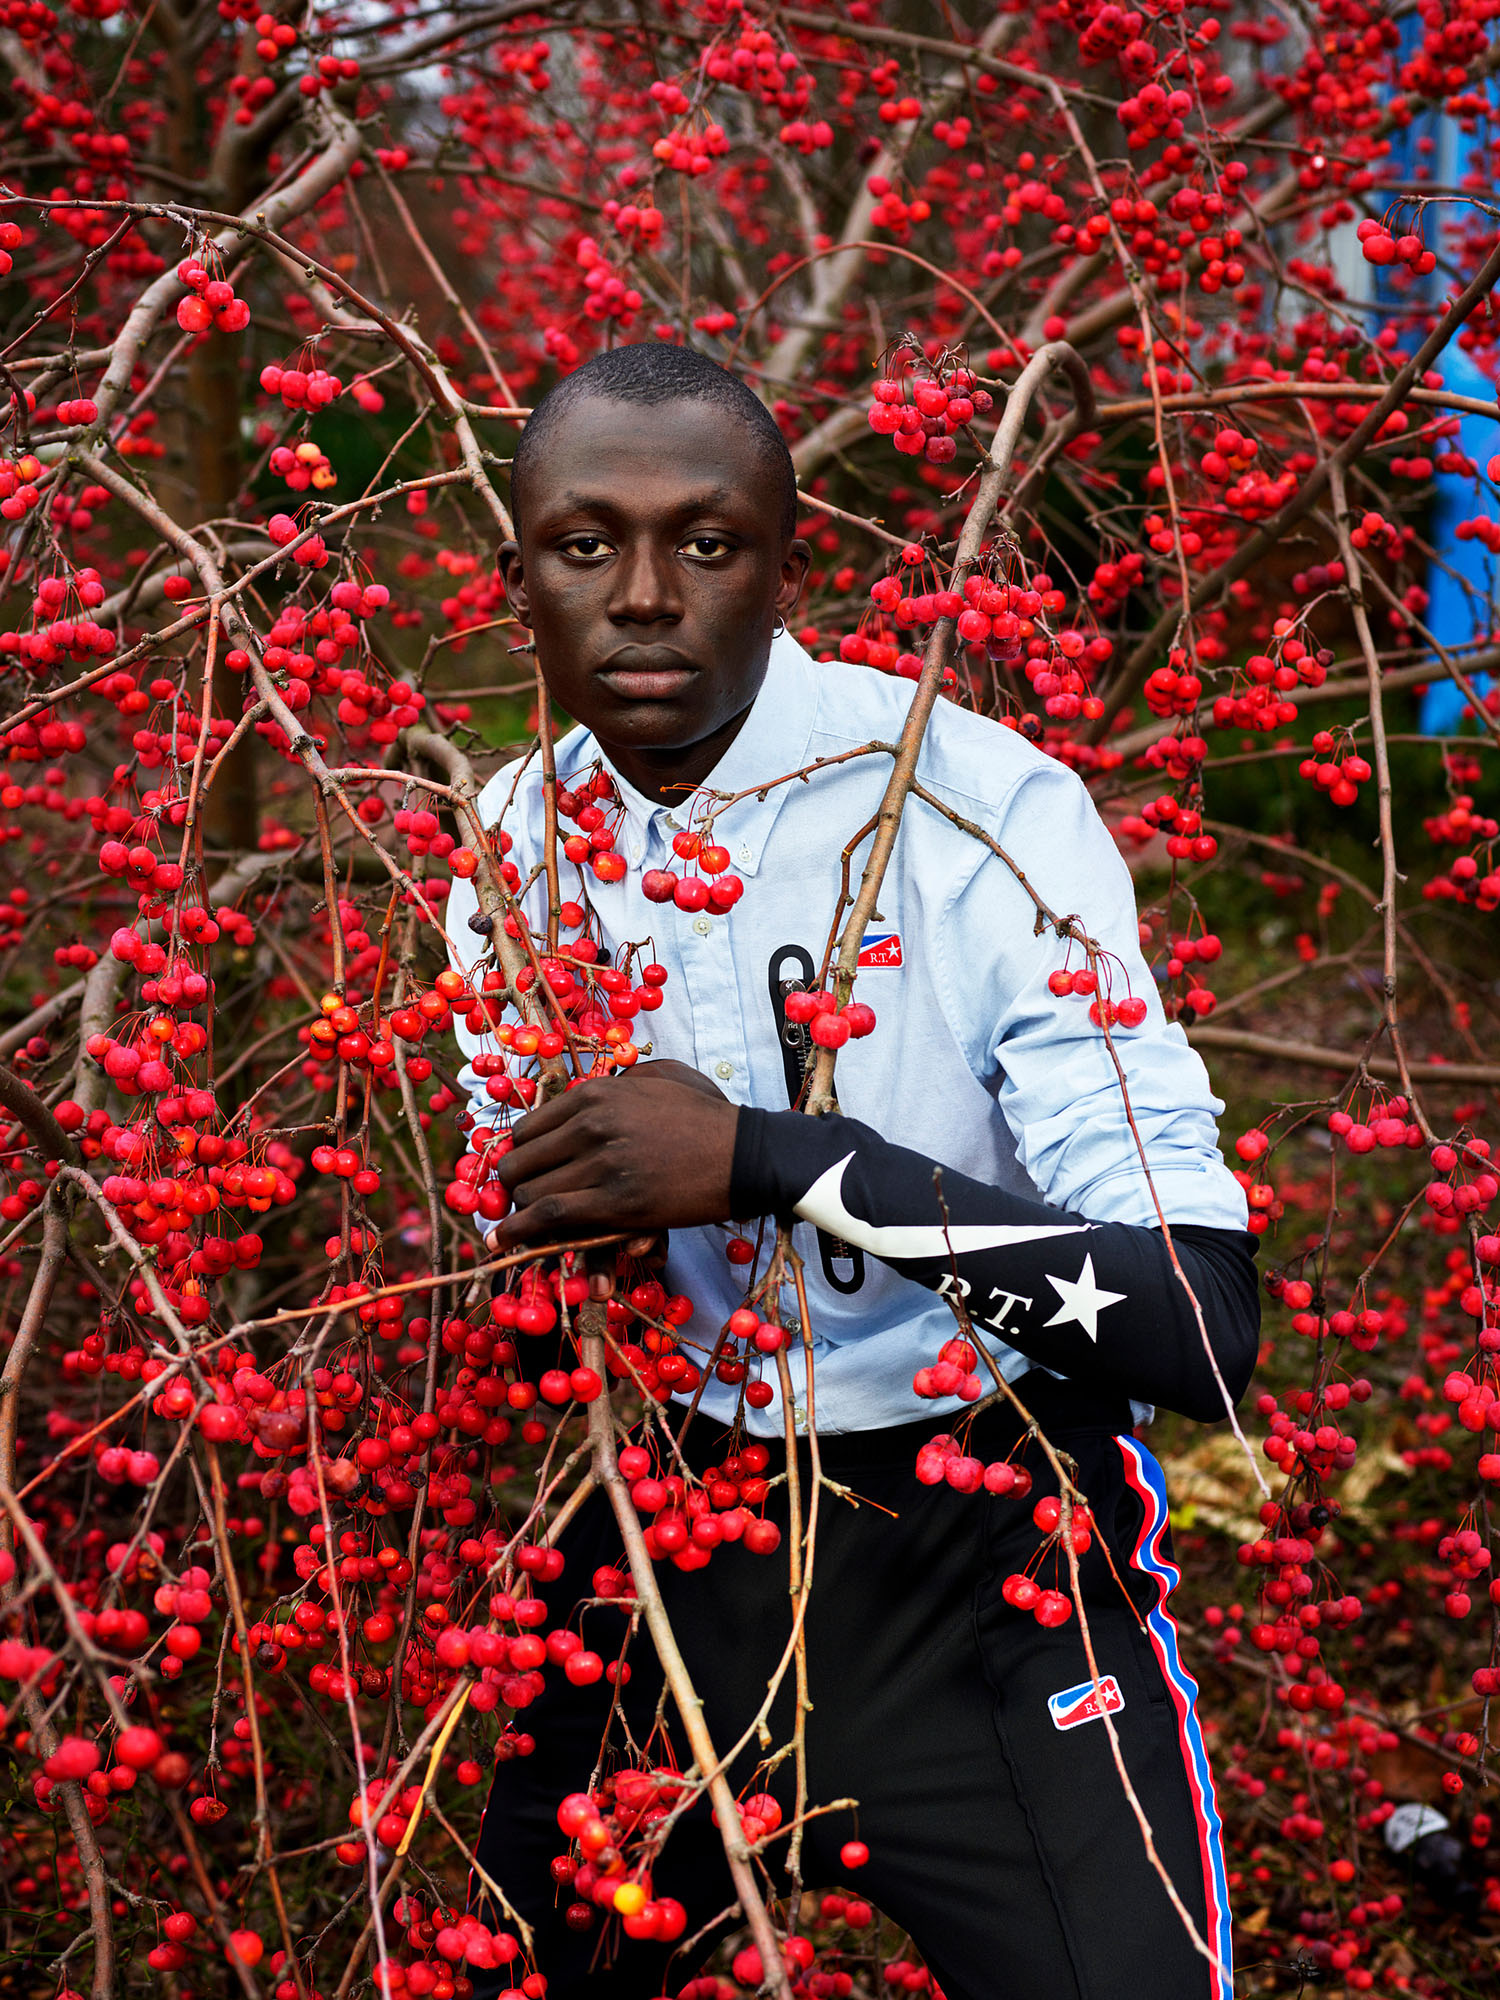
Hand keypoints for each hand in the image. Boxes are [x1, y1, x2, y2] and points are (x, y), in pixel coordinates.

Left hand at [484, 1059, 739, 1257]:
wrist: (747, 1155)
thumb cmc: (708, 1115)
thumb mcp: (660, 1077)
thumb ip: (618, 1083)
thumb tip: (588, 1097)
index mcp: (596, 1094)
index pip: (528, 1128)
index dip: (517, 1155)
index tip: (518, 1171)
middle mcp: (591, 1125)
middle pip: (520, 1160)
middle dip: (512, 1185)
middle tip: (515, 1201)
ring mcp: (603, 1164)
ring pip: (530, 1191)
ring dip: (516, 1213)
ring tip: (511, 1227)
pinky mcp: (617, 1204)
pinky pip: (549, 1216)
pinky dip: (520, 1232)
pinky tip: (505, 1241)